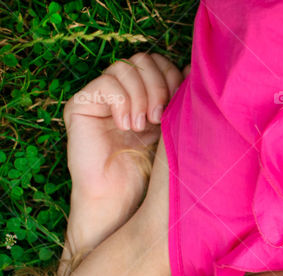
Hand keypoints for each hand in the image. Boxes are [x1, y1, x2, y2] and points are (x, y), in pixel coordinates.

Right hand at [64, 53, 183, 242]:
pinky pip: (105, 83)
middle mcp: (124, 93)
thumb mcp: (174, 132)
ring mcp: (101, 98)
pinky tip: (128, 126)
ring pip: (124, 68)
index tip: (180, 104)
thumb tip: (194, 69)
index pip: (159, 62)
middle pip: (143, 60)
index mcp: (147, 97)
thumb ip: (180, 101)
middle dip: (159, 84)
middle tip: (161, 117)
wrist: (125, 200)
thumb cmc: (154, 174)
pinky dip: (122, 101)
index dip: (172, 76)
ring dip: (142, 95)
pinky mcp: (80, 106)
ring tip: (144, 125)